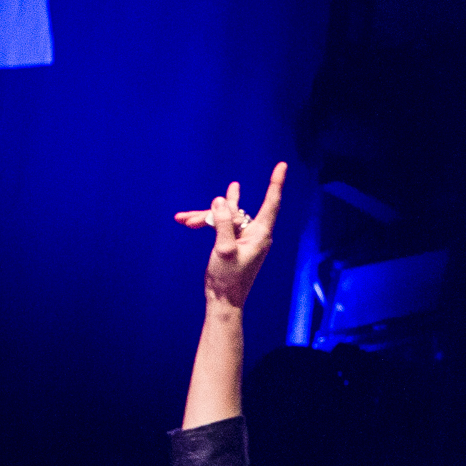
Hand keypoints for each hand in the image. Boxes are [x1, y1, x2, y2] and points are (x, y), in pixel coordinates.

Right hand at [175, 162, 286, 311]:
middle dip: (210, 213)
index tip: (282, 165)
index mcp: (260, 234)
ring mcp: (243, 236)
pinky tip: (191, 217)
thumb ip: (223, 223)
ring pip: (223, 217)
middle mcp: (254, 233)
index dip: (275, 183)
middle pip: (234, 211)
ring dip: (204, 218)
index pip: (271, 203)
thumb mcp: (224, 249)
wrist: (223, 299)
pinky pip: (220, 225)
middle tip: (188, 221)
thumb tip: (220, 200)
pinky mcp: (233, 241)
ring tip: (183, 220)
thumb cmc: (228, 278)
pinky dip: (206, 223)